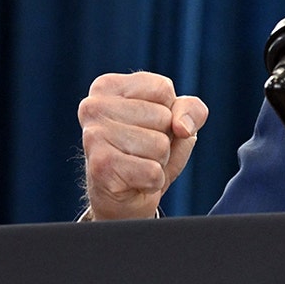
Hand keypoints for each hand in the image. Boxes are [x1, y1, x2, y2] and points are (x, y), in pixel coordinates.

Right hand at [78, 72, 208, 219]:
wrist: (125, 197)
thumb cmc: (149, 150)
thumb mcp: (178, 121)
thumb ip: (191, 110)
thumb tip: (182, 127)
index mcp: (107, 86)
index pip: (163, 89)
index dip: (169, 111)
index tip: (148, 124)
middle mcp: (93, 106)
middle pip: (162, 117)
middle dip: (164, 138)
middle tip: (142, 149)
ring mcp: (93, 137)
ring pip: (159, 145)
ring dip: (158, 161)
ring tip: (138, 163)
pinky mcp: (100, 167)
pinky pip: (152, 172)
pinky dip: (153, 181)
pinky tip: (135, 181)